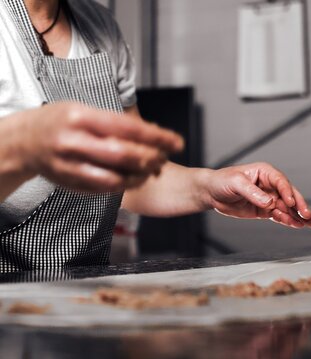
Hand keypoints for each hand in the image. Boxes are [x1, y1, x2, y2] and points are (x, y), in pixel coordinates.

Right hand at [15, 102, 183, 192]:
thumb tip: (150, 133)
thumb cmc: (59, 121)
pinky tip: (136, 178)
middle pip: (123, 156)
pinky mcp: (71, 184)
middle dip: (151, 159)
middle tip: (166, 158)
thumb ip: (114, 122)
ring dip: (141, 176)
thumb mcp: (83, 109)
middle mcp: (74, 142)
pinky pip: (105, 189)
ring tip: (155, 169)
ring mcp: (71, 166)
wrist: (25, 143)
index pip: (126, 128)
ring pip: (115, 177)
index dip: (156, 137)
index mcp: (80, 118)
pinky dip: (126, 184)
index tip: (177, 142)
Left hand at [205, 163, 310, 227]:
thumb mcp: (235, 183)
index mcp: (264, 172)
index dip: (287, 192)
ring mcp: (267, 198)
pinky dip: (287, 220)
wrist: (211, 192)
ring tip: (309, 224)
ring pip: (286, 207)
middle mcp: (269, 184)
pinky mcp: (263, 209)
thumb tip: (270, 202)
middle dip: (299, 205)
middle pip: (288, 194)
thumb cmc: (222, 181)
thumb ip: (253, 192)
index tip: (292, 203)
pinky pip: (278, 215)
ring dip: (297, 215)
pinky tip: (296, 225)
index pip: (280, 181)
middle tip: (307, 215)